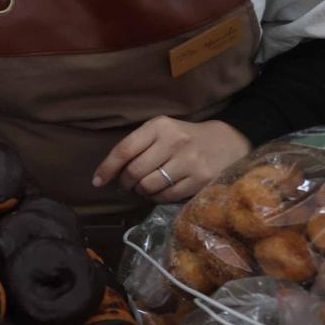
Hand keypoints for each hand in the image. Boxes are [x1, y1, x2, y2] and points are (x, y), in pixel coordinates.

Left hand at [92, 117, 251, 202]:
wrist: (227, 141)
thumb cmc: (185, 138)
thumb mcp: (162, 132)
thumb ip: (138, 146)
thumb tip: (109, 173)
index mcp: (159, 126)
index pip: (124, 149)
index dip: (107, 168)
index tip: (97, 181)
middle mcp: (173, 141)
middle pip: (134, 171)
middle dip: (125, 183)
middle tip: (126, 185)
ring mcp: (189, 161)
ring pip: (149, 186)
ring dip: (141, 191)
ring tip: (144, 187)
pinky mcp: (201, 178)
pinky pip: (166, 196)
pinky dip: (156, 197)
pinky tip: (158, 192)